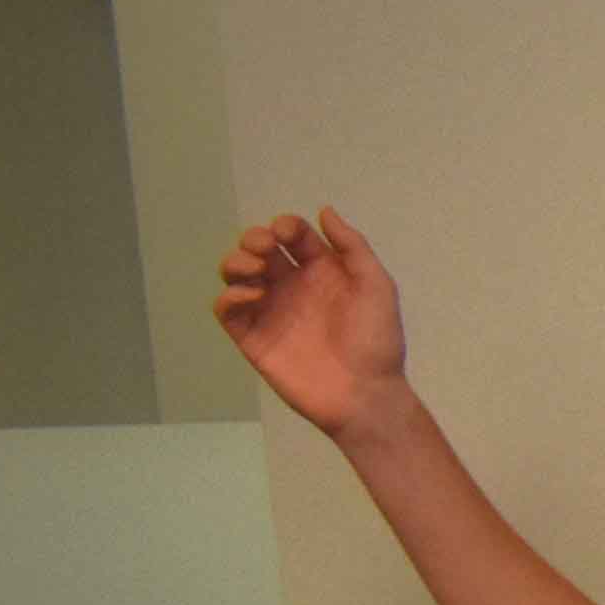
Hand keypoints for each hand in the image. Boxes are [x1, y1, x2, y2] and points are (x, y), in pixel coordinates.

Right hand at [211, 207, 413, 434]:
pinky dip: (230, 296)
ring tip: (255, 269)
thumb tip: (325, 210)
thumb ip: (353, 247)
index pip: (294, 236)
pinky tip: (253, 296)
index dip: (285, 226)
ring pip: (236, 274)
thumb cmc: (377, 341)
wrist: (366, 394)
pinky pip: (227, 309)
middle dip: (254, 238)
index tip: (286, 232)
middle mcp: (293, 287)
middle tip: (263, 247)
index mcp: (322, 272)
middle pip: (259, 249)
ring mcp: (271, 311)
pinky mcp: (253, 337)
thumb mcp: (377, 287)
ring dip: (236, 262)